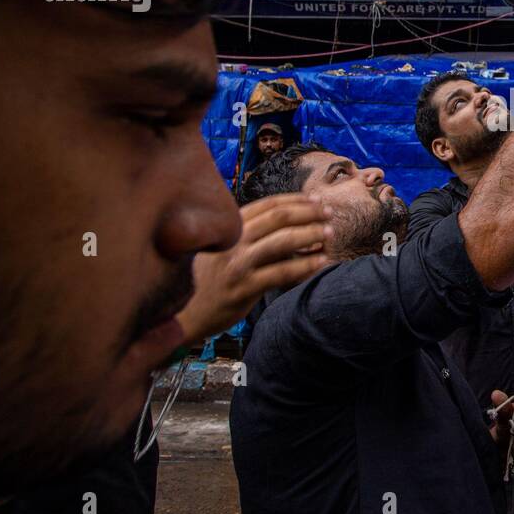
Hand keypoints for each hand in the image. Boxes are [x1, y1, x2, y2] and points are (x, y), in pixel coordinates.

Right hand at [176, 193, 333, 342]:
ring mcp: (238, 264)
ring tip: (330, 233)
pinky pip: (282, 273)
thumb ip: (246, 234)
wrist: (182, 313)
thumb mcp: (220, 248)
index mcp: (228, 227)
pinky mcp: (243, 288)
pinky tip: (321, 262)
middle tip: (329, 212)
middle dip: (309, 212)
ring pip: (283, 241)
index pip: (268, 204)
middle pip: (279, 217)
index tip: (316, 199)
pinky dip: (305, 265)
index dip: (296, 200)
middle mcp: (233, 241)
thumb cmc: (206, 279)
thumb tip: (287, 222)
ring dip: (312, 234)